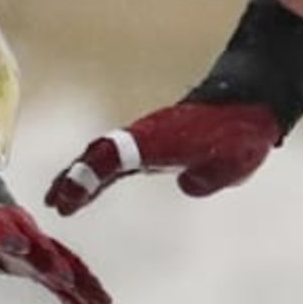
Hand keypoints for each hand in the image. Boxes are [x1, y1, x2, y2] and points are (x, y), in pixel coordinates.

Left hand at [0, 164, 112, 303]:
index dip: (10, 236)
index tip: (25, 244)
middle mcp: (15, 229)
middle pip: (39, 249)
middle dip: (56, 266)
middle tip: (71, 283)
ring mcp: (29, 242)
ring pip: (61, 263)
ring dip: (82, 285)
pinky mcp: (35, 254)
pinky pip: (63, 272)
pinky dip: (81, 289)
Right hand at [49, 97, 285, 213]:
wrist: (248, 101)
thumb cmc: (241, 132)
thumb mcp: (231, 162)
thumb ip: (206, 176)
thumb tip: (186, 183)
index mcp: (159, 139)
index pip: (116, 155)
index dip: (90, 175)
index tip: (69, 196)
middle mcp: (144, 137)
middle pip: (99, 155)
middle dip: (74, 179)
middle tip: (54, 202)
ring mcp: (145, 139)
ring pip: (102, 157)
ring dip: (79, 177)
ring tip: (58, 201)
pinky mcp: (151, 144)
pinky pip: (115, 160)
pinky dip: (97, 175)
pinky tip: (88, 192)